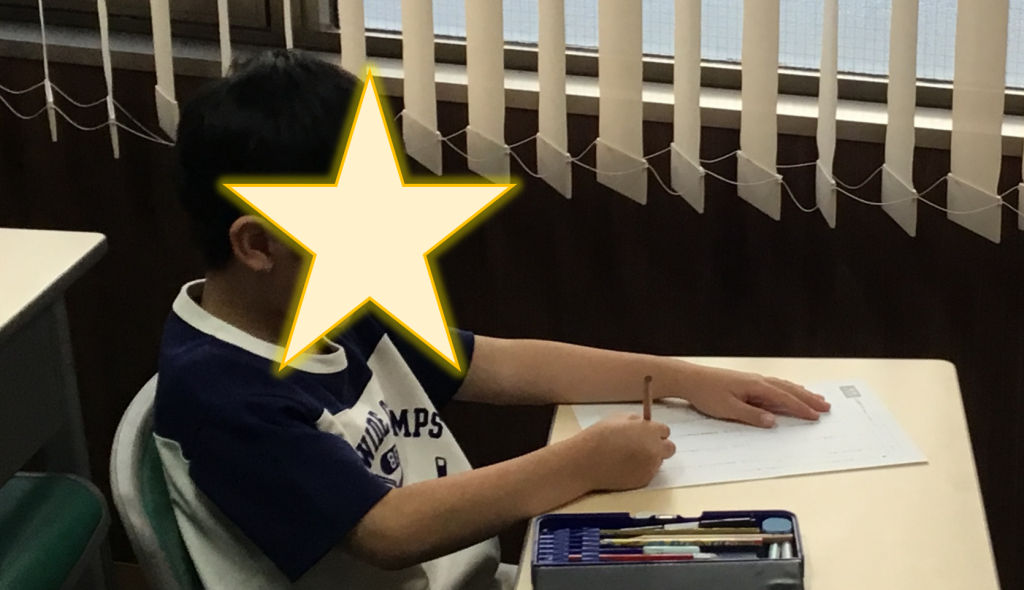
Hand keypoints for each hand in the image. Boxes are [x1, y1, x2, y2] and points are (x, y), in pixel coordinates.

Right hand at [574, 413, 675, 491]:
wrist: (587, 462)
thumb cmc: (599, 436)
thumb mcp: (617, 419)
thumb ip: (635, 421)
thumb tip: (643, 424)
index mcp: (650, 431)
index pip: (665, 431)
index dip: (654, 432)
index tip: (645, 434)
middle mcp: (655, 450)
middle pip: (670, 448)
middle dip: (659, 446)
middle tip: (643, 446)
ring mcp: (651, 467)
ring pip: (658, 461)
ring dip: (649, 458)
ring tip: (628, 458)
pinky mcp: (644, 481)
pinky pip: (648, 473)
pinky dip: (640, 470)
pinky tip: (624, 468)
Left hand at [675, 365, 831, 428]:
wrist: (689, 379)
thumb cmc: (706, 393)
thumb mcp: (728, 409)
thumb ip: (751, 415)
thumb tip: (773, 422)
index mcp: (755, 387)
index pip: (784, 398)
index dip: (801, 407)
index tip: (816, 415)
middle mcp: (757, 381)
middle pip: (788, 390)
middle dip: (808, 398)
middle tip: (826, 406)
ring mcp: (752, 380)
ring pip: (782, 386)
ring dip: (800, 392)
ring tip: (816, 398)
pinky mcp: (746, 382)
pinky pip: (773, 385)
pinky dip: (786, 389)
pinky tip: (788, 390)